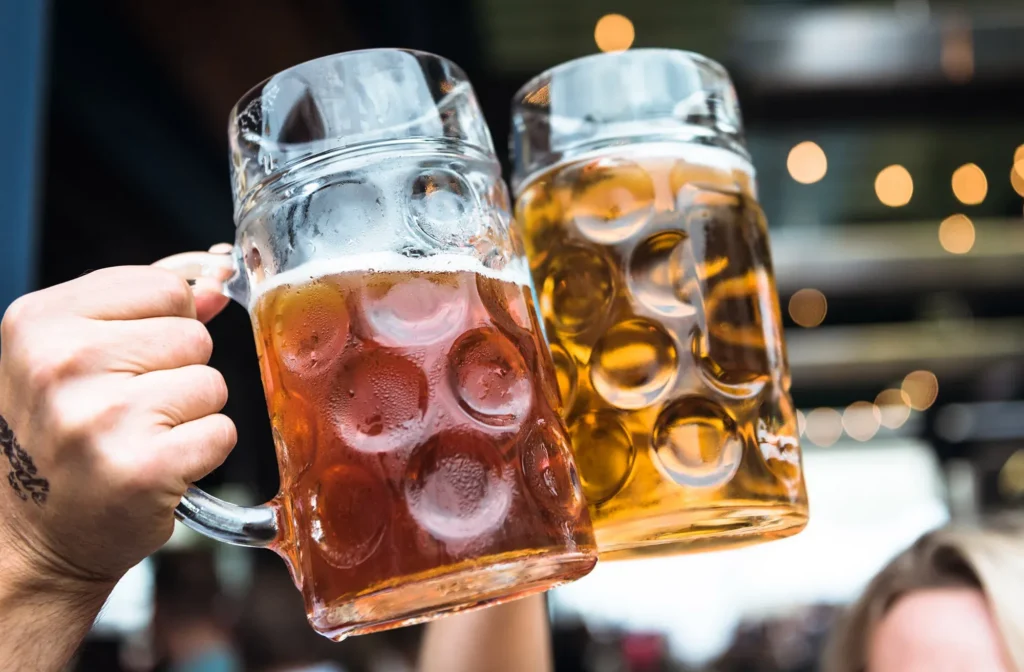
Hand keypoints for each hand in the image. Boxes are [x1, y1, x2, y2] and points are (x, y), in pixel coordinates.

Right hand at [0, 265, 234, 590]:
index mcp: (40, 321)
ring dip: (191, 413)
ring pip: (211, 382)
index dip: (166, 324)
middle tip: (130, 409)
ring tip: (141, 436)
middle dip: (178, 371)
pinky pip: (221, 432)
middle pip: (194, 335)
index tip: (128, 360)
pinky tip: (159, 466)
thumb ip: (147, 305)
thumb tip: (216, 278)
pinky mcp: (143, 467)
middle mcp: (62, 364)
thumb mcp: (78, 353)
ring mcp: (102, 417)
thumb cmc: (62, 437)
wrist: (34, 536)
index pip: (165, 287)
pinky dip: (203, 452)